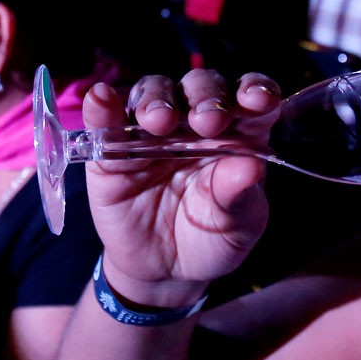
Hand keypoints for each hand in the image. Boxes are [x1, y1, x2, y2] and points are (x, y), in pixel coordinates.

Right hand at [81, 69, 275, 305]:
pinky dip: (102, 106)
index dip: (256, 91)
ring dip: (157, 99)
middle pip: (201, 88)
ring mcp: (152, 132)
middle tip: (207, 122)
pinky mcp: (113, 150)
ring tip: (158, 120)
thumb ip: (239, 196)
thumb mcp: (236, 226)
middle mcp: (195, 122)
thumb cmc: (211, 238)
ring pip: (155, 93)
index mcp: (238, 133)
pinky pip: (106, 120)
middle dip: (205, 97)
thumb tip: (250, 167)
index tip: (258, 100)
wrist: (166, 271)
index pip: (251, 98)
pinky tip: (101, 98)